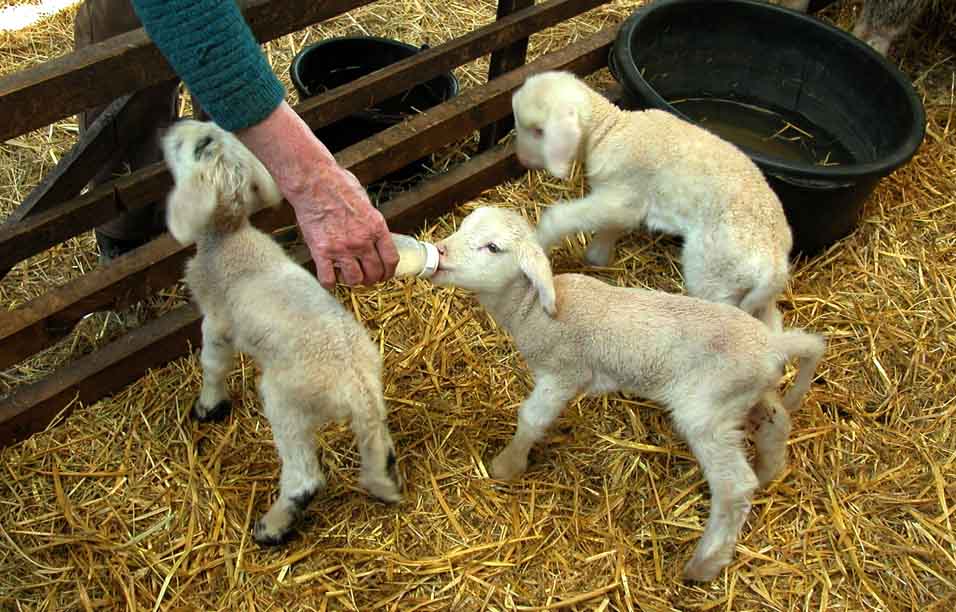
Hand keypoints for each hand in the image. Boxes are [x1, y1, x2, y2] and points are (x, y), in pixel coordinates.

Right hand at [288, 166, 397, 287]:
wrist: (313, 182)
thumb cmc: (338, 185)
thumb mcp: (366, 202)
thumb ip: (372, 222)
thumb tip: (375, 235)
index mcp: (376, 227)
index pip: (391, 259)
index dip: (389, 272)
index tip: (385, 274)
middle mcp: (362, 241)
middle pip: (375, 273)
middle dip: (372, 279)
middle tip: (366, 277)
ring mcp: (342, 248)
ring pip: (355, 280)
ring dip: (354, 281)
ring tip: (349, 276)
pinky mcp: (321, 251)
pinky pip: (328, 279)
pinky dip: (330, 283)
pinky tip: (330, 278)